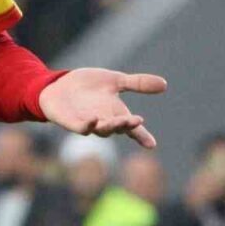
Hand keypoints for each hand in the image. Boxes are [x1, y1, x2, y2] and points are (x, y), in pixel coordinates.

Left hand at [39, 68, 167, 147]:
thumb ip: (138, 83)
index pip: (132, 128)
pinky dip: (87, 126)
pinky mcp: (71, 122)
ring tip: (118, 121)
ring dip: (110, 126)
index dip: (142, 136)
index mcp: (117, 113)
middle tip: (136, 121)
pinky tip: (93, 121)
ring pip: (101, 130)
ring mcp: (87, 123)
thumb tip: (165, 84)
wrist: (59, 85)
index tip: (151, 145)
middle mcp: (104, 121)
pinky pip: (80, 128)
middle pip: (118, 128)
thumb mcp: (116, 80)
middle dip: (126, 125)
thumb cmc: (88, 86)